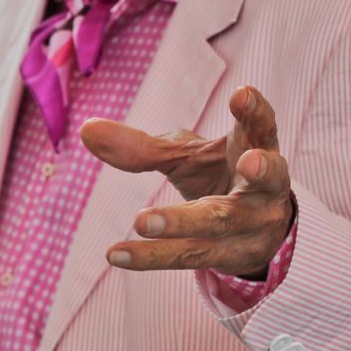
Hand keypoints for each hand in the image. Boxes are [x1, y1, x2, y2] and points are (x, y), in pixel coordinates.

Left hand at [80, 86, 293, 277]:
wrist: (250, 232)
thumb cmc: (217, 176)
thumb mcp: (185, 157)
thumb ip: (142, 147)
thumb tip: (87, 129)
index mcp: (255, 148)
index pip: (262, 128)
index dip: (255, 111)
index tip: (242, 93)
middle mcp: (264, 187)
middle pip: (263, 178)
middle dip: (259, 169)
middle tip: (250, 161)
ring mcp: (252, 224)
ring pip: (218, 223)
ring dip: (180, 222)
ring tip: (142, 221)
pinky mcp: (230, 257)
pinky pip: (187, 256)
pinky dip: (149, 256)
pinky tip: (115, 254)